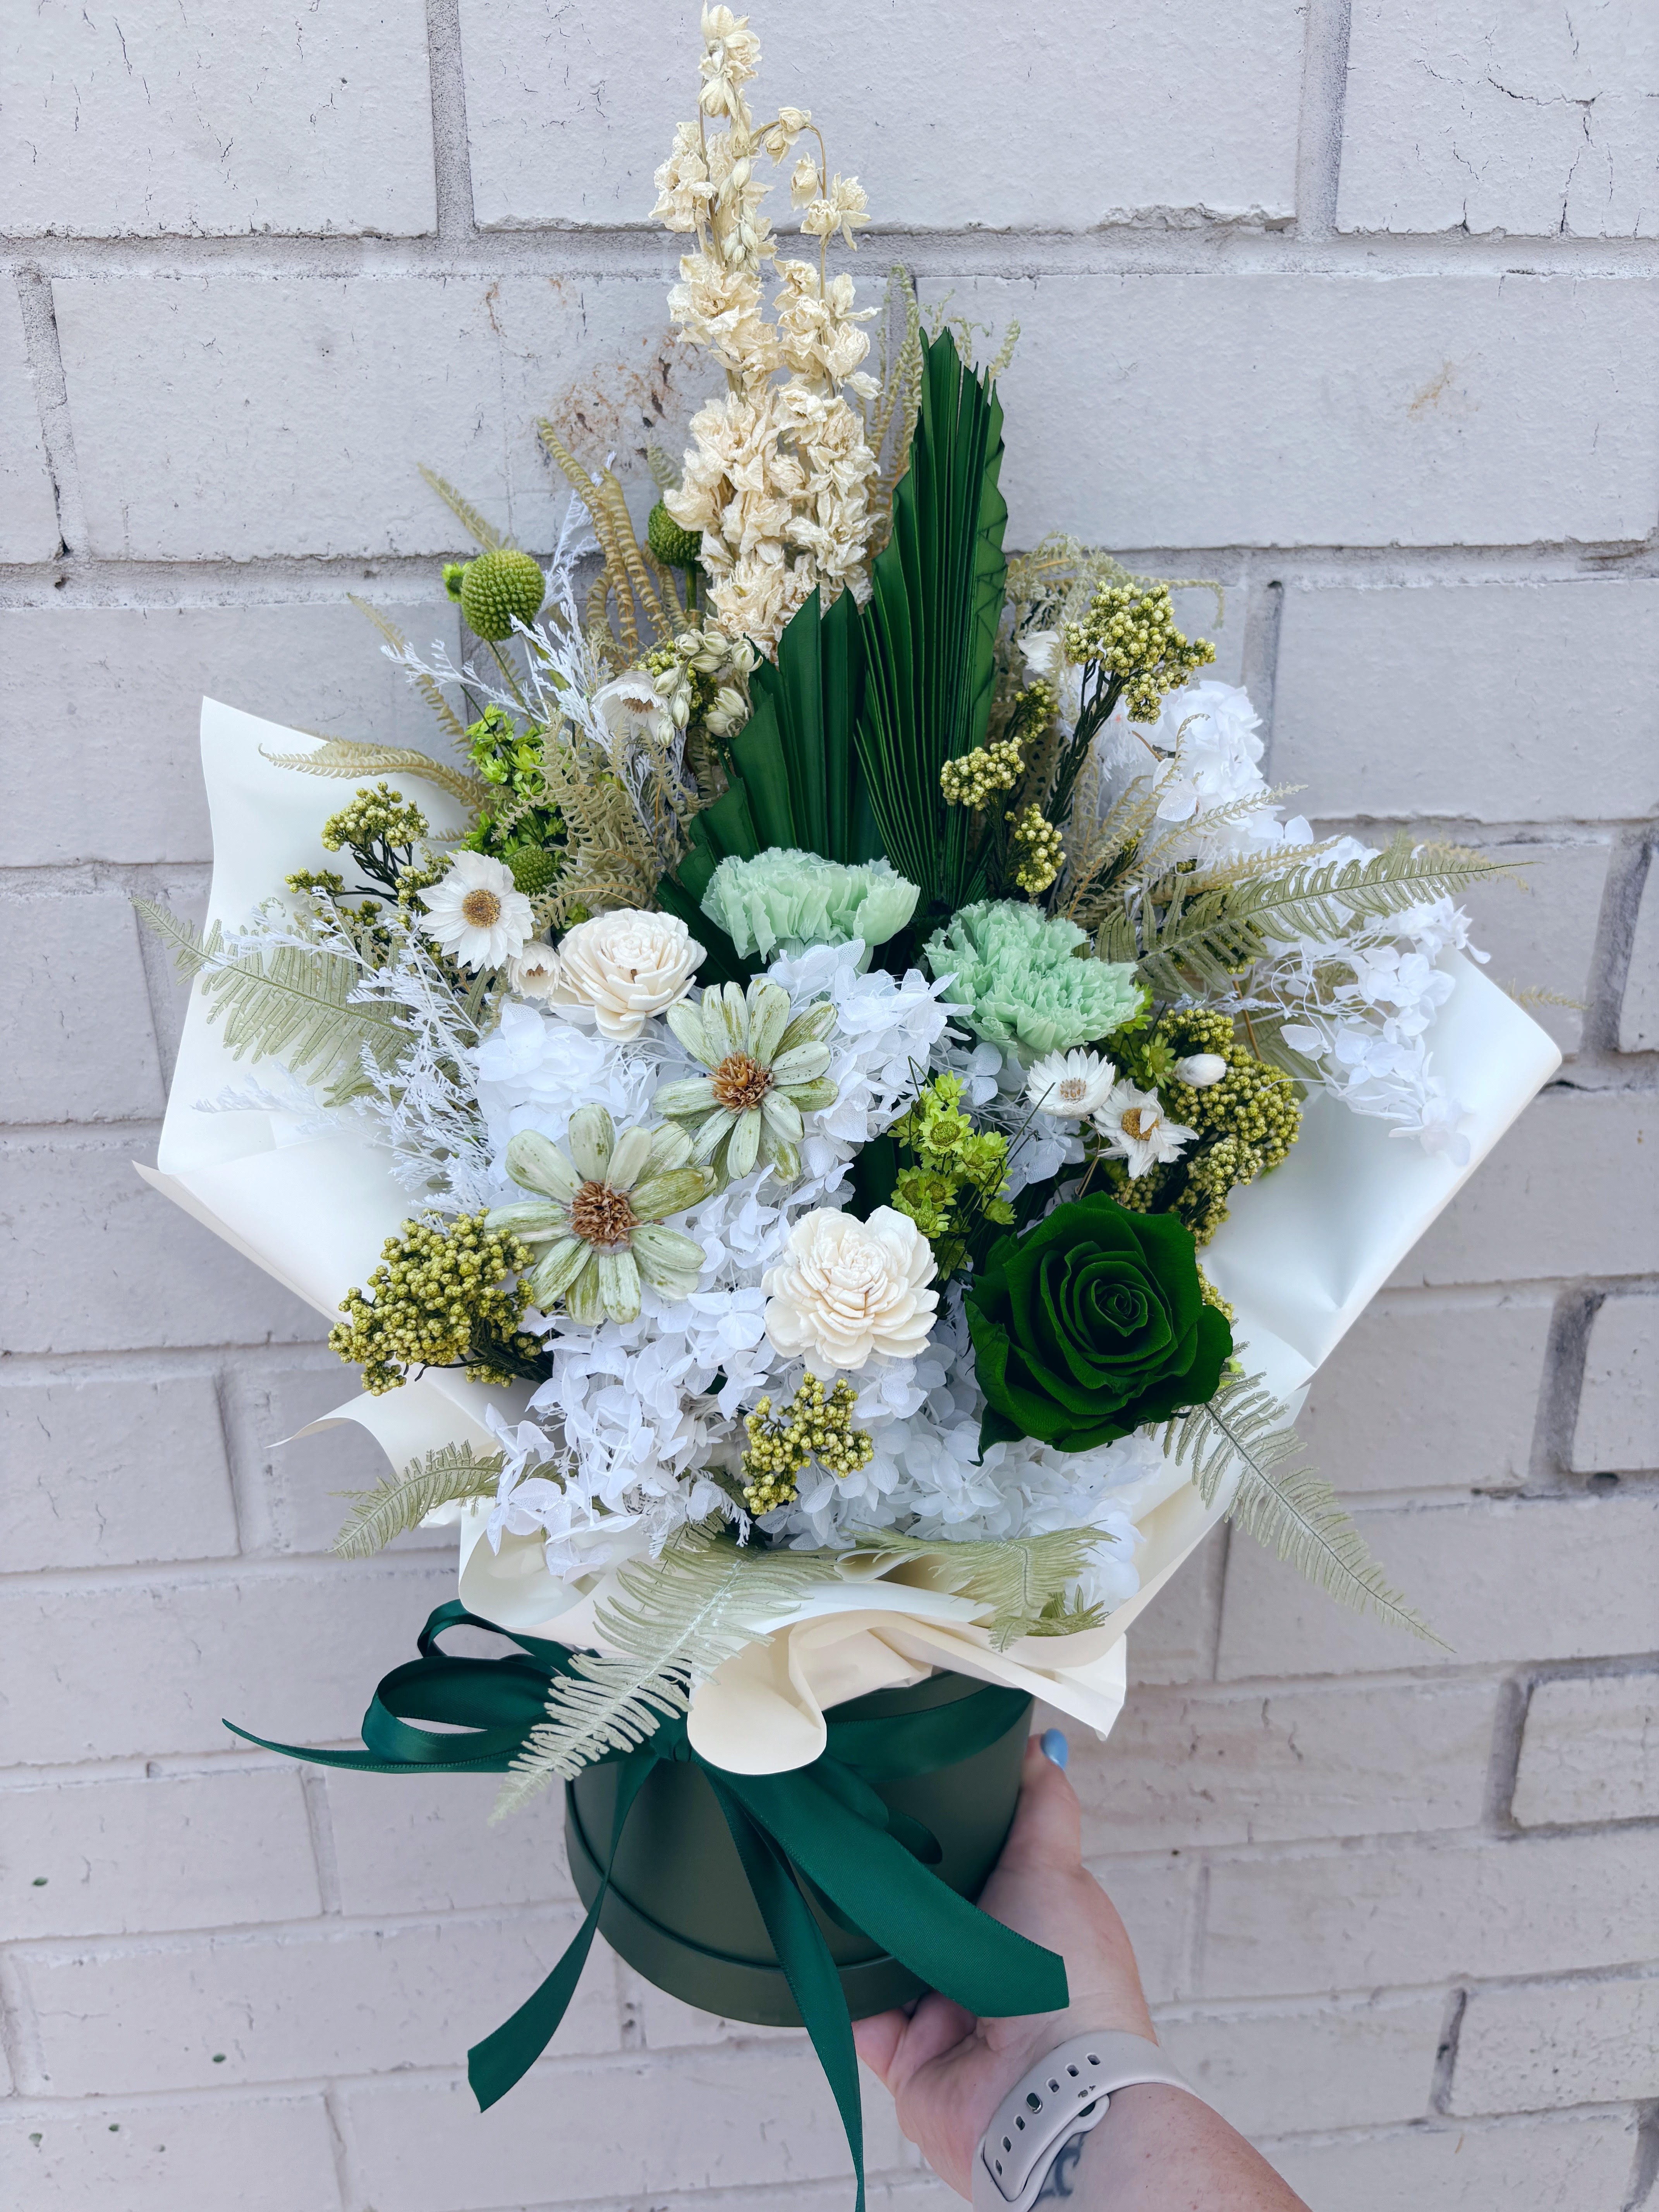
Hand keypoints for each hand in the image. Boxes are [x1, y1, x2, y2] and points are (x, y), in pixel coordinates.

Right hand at [853, 1732, 1155, 2198]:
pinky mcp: (905, 2057)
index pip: (977, 1863)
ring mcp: (944, 2013)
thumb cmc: (1070, 1982)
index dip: (948, 1831)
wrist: (1046, 2095)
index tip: (906, 1789)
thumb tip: (1044, 1746)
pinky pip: (854, 2011)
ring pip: (883, 1957)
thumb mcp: (1056, 1867)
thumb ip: (1042, 1807)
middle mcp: (986, 1968)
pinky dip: (834, 1985)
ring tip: (822, 1871)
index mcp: (1026, 1921)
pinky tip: (809, 1939)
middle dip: (895, 1880)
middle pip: (924, 1910)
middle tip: (851, 1825)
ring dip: (861, 1930)